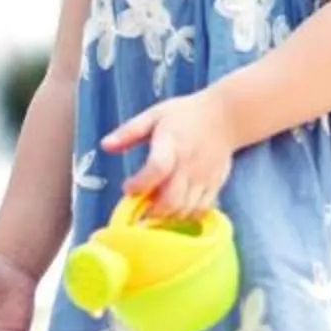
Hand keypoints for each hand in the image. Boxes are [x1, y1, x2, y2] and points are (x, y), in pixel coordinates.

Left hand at [103, 90, 238, 221]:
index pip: (157, 168)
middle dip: (150, 211)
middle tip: (139, 207)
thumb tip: (104, 146)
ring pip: (185, 209)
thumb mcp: (154, 115)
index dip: (140, 184)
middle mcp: (189, 164)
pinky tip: (174, 210)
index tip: (128, 188)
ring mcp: (204, 177)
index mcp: (172, 143)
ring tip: (154, 209)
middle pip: (171, 199)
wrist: (226, 116)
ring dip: (166, 216)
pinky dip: (185, 216)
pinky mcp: (215, 185)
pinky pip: (201, 210)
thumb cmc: (186, 114)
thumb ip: (129, 132)